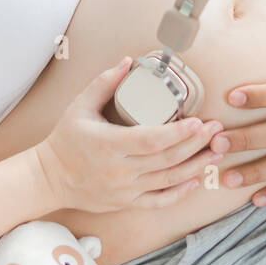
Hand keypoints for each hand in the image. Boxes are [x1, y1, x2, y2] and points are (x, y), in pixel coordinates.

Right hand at [35, 56, 224, 212]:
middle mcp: (119, 171)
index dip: (178, 133)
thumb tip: (128, 61)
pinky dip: (180, 193)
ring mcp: (124, 190)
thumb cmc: (66, 140)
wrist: (49, 178)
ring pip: (168, 180)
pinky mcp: (126, 203)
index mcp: (109, 145)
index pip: (151, 140)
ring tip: (216, 151)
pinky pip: (159, 201)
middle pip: (167, 159)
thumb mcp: (80, 107)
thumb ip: (104, 83)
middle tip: (216, 130)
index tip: (198, 121)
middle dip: (196, 144)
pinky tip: (196, 180)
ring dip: (196, 166)